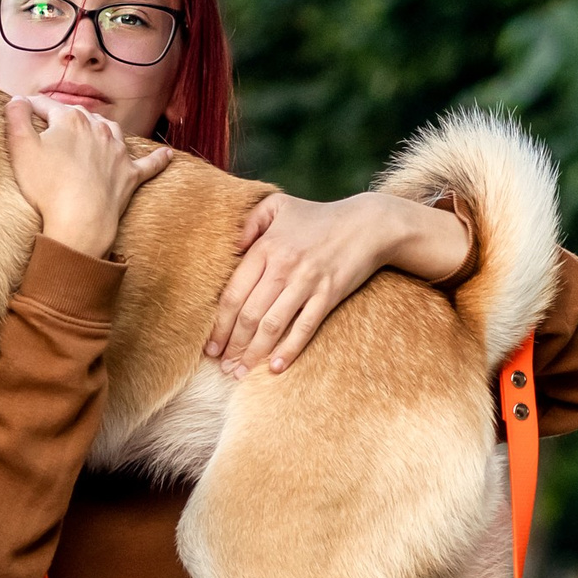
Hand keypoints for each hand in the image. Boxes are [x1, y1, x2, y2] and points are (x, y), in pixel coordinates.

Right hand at [5, 96, 173, 259]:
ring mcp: (117, 152)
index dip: (30, 106)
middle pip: (79, 115)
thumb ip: (16, 117)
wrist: (80, 221)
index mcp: (70, 119)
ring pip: (111, 130)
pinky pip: (149, 164)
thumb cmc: (47, 186)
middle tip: (50, 124)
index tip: (21, 109)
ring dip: (101, 128)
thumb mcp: (21, 148)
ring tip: (92, 131)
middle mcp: (98, 129)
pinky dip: (158, 158)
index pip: (46, 105)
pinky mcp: (131, 176)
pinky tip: (168, 154)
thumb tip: (18, 100)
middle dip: (63, 116)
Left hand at [207, 190, 473, 373]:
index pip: (234, 294)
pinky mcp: (328, 296)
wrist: (368, 224)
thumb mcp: (278, 205)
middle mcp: (283, 267)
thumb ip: (248, 222)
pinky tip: (275, 368)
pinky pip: (304, 328)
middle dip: (232, 345)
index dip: (219, 325)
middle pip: (249, 314)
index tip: (209, 347)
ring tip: (240, 372)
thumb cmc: (319, 217)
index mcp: (265, 248)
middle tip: (223, 366)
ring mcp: (307, 283)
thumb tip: (229, 247)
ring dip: (253, 353)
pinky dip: (289, 350)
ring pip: (272, 325)